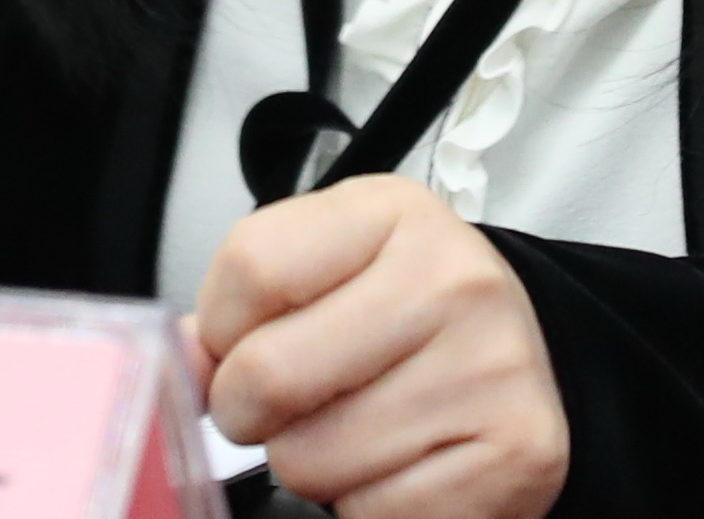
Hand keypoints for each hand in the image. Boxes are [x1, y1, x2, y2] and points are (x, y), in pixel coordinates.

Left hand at [185, 176, 567, 518]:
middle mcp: (451, 280)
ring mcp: (488, 369)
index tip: (238, 345)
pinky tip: (396, 467)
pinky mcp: (513, 453)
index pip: (251, 266)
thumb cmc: (407, 318)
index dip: (219, 329)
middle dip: (248, 412)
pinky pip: (373, 513)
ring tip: (353, 433)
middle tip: (278, 409)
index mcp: (392, 214)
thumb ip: (245, 305)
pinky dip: (365, 506)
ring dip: (310, 464)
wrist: (521, 360)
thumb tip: (183, 367)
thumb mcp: (328, 271)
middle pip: (269, 374)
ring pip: (311, 458)